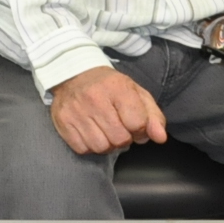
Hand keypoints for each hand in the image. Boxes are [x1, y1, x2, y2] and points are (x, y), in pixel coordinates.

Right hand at [48, 66, 167, 155]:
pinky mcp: (63, 121)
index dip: (140, 128)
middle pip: (120, 139)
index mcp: (118, 88)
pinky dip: (89, 145)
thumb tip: (160, 138)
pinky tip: (90, 131)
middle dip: (123, 137)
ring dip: (106, 143)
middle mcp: (95, 98)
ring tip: (103, 129)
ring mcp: (76, 110)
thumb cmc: (109, 87)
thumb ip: (153, 116)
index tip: (134, 122)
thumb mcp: (136, 93)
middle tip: (117, 126)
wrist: (74, 74)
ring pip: (101, 147)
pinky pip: (83, 149)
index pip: (137, 123)